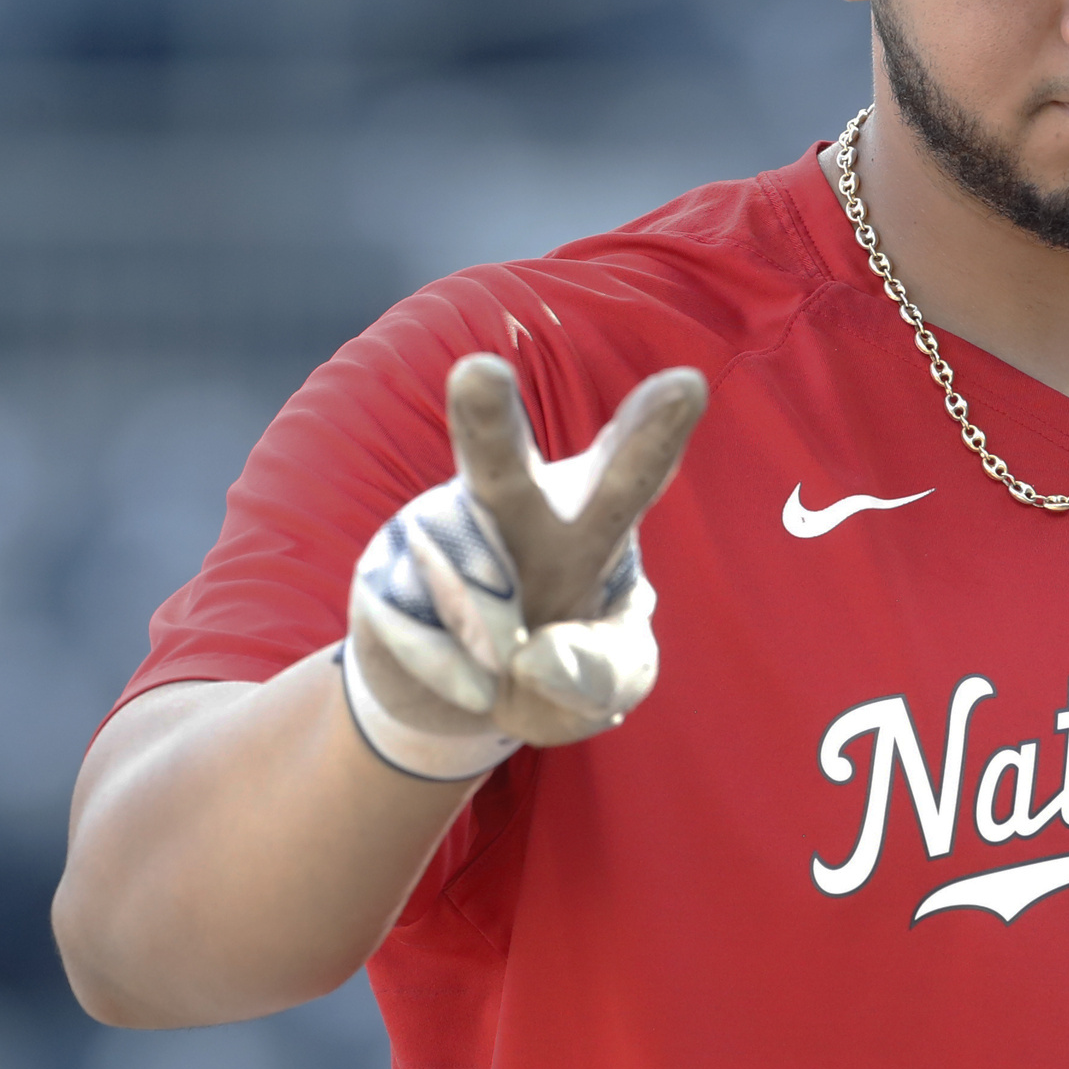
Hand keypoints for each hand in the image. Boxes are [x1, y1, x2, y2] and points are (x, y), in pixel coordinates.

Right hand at [341, 354, 708, 779]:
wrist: (455, 694)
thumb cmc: (557, 665)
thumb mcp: (610, 674)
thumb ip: (605, 666)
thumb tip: (533, 657)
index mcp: (594, 515)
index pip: (632, 471)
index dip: (654, 432)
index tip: (688, 386)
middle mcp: (514, 505)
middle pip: (498, 468)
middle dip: (486, 423)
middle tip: (478, 374)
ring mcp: (437, 530)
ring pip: (446, 578)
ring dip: (485, 636)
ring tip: (504, 665)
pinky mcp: (380, 571)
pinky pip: (413, 638)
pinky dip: (452, 676)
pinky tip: (469, 681)